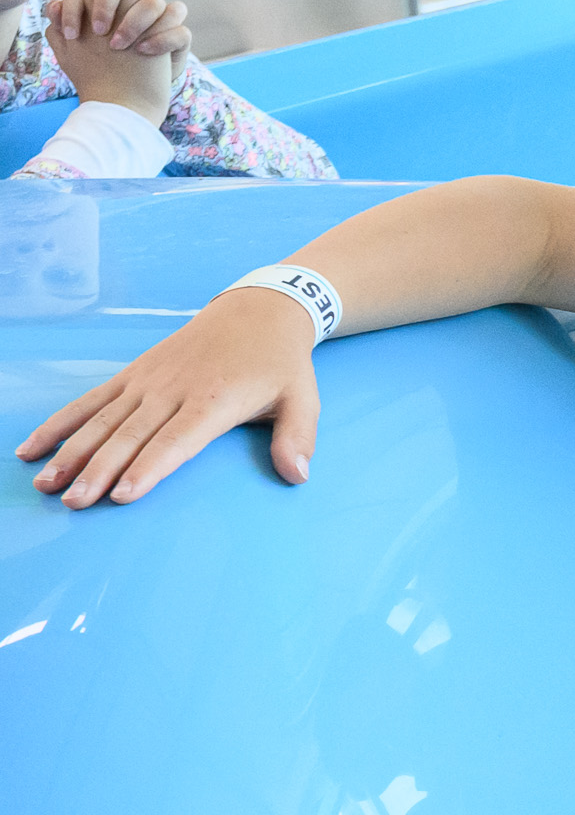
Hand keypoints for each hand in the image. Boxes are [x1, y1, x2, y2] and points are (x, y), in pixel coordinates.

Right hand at [20, 278, 326, 505]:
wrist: (257, 312)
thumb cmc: (279, 364)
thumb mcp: (303, 399)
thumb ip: (298, 439)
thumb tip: (296, 476)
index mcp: (213, 401)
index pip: (176, 440)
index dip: (149, 467)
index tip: (122, 494)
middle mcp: (172, 391)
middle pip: (130, 436)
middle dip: (98, 470)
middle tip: (74, 502)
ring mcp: (146, 381)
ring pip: (102, 421)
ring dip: (71, 452)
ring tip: (46, 484)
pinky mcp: (131, 375)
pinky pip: (89, 401)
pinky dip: (60, 424)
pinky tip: (32, 448)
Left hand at [40, 0, 189, 115]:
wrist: (125, 101)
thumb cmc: (99, 71)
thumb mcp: (72, 51)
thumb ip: (60, 28)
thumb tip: (54, 5)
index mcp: (110, 2)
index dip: (80, 0)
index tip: (72, 34)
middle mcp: (135, 5)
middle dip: (106, 4)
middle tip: (97, 32)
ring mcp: (159, 20)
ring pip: (155, 1)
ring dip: (133, 21)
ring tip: (118, 48)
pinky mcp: (178, 38)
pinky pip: (180, 29)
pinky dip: (161, 39)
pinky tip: (142, 52)